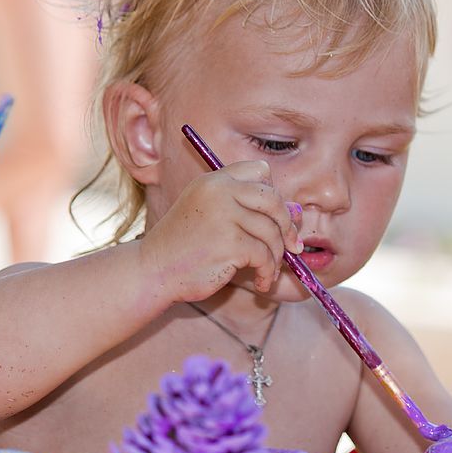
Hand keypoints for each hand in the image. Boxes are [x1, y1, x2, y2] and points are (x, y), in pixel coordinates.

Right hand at [139, 160, 302, 303]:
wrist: (154, 270)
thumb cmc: (186, 246)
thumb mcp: (212, 216)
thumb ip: (248, 210)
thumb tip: (297, 213)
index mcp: (215, 180)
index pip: (259, 170)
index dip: (274, 193)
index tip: (276, 216)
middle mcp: (220, 191)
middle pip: (273, 199)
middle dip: (287, 225)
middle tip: (292, 246)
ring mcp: (225, 215)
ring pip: (272, 232)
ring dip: (275, 257)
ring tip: (267, 271)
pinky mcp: (231, 243)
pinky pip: (265, 255)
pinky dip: (267, 272)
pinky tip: (261, 282)